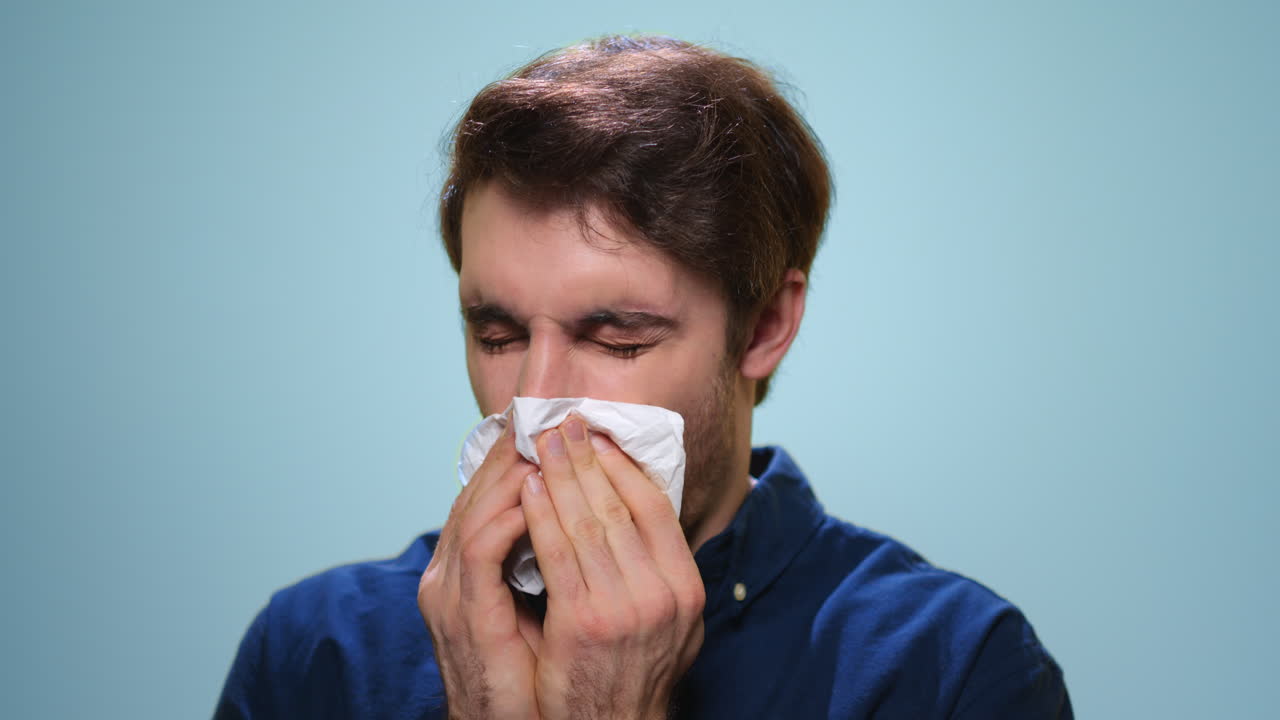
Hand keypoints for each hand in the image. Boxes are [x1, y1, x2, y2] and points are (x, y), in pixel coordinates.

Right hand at [419, 427, 543, 719]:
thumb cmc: (525, 677)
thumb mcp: (537, 609)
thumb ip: (547, 563)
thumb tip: (583, 521)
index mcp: (461, 568)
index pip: (486, 496)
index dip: (517, 457)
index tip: (554, 426)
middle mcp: (446, 571)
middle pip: (478, 492)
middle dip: (517, 451)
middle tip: (554, 416)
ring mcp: (447, 591)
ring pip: (476, 509)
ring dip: (514, 472)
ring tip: (551, 441)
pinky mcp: (461, 612)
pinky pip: (480, 550)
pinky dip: (508, 516)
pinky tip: (537, 492)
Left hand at [519, 416, 705, 719]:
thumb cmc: (634, 673)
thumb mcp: (674, 623)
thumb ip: (664, 570)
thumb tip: (648, 509)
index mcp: (687, 586)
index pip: (655, 507)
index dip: (624, 466)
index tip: (600, 438)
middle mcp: (662, 593)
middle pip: (619, 506)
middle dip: (587, 458)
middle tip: (564, 423)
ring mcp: (623, 608)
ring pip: (587, 522)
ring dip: (560, 476)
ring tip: (541, 445)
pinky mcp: (582, 623)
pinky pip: (556, 555)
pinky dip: (540, 515)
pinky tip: (526, 490)